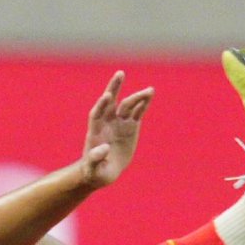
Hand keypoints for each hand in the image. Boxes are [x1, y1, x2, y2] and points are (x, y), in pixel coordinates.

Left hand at [79, 71, 152, 188]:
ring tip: (150, 90)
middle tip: (120, 74)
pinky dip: (143, 104)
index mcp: (96, 131)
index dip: (101, 105)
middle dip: (114, 88)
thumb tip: (103, 148)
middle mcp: (107, 122)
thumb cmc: (94, 171)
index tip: (107, 96)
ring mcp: (119, 123)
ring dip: (137, 97)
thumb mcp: (93, 169)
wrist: (103, 171)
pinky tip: (150, 94)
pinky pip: (138, 112)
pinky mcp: (131, 126)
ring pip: (128, 105)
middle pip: (110, 102)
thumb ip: (95, 158)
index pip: (97, 114)